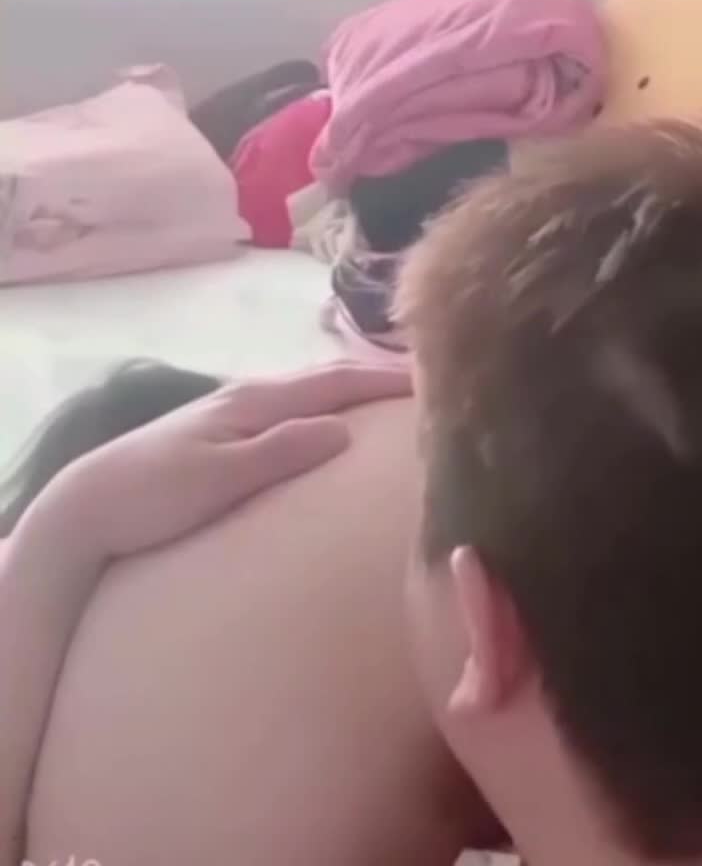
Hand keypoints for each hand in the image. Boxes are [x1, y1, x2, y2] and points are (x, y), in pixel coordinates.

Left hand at [27, 359, 411, 564]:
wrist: (88, 506)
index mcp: (254, 400)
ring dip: (352, 391)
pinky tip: (334, 428)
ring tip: (392, 402)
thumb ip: (280, 453)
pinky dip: (326, 410)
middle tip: (428, 382)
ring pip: (309, 393)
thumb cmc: (154, 496)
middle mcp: (249, 396)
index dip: (383, 378)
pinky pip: (293, 412)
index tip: (433, 375)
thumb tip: (347, 434)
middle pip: (325, 378)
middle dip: (375, 376)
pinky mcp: (225, 436)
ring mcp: (235, 414)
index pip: (334, 381)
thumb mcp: (220, 479)